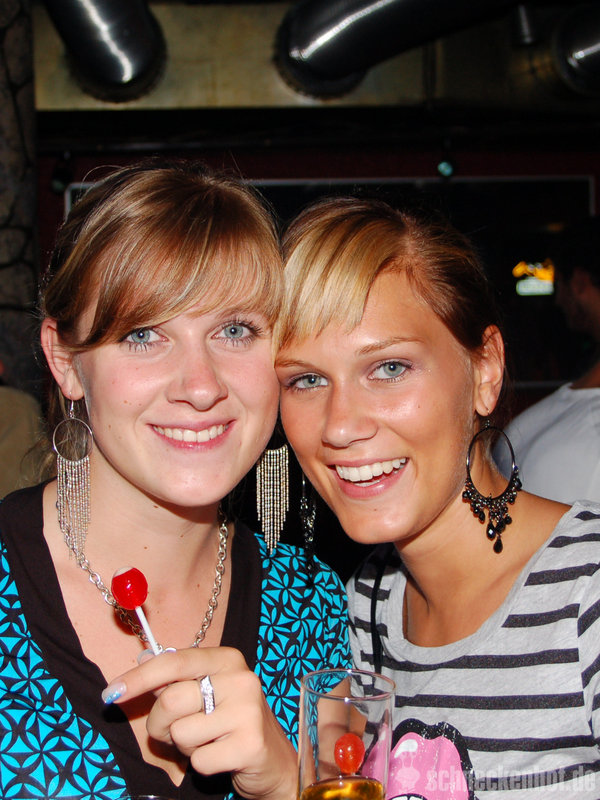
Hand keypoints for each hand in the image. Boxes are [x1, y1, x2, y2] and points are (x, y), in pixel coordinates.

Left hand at [102, 646, 296, 799]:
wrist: (273, 762)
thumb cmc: (231, 724)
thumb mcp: (207, 694)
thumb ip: (176, 680)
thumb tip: (139, 661)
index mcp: (227, 659)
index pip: (172, 662)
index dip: (137, 679)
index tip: (110, 694)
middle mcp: (240, 679)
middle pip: (170, 701)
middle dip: (160, 724)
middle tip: (173, 733)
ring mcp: (248, 711)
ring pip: (181, 732)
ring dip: (184, 746)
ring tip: (207, 742)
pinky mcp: (250, 744)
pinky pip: (199, 759)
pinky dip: (201, 764)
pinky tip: (221, 756)